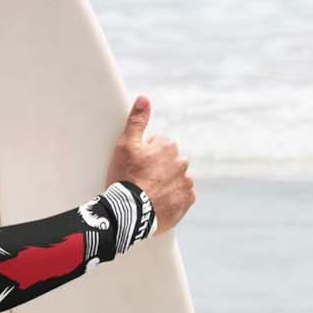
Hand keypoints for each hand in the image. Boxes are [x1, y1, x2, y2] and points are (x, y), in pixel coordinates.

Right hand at [105, 94, 194, 232]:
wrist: (130, 213)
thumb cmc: (126, 178)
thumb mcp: (125, 146)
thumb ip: (137, 121)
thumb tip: (144, 98)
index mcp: (168, 146)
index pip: (157, 147)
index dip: (143, 157)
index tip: (134, 168)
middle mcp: (182, 162)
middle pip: (168, 163)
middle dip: (157, 170)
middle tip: (140, 182)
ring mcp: (186, 183)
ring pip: (175, 179)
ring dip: (165, 184)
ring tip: (148, 195)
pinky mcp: (187, 202)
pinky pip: (181, 197)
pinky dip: (172, 199)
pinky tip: (157, 203)